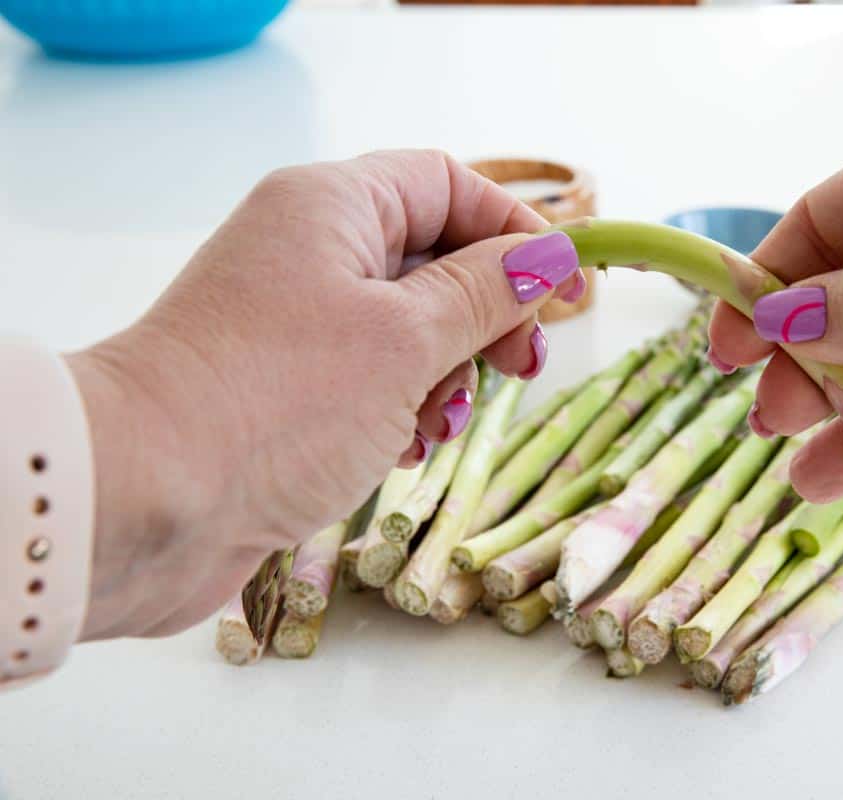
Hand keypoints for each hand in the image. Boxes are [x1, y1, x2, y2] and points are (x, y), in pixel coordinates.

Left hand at [66, 150, 584, 638]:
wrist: (145, 500)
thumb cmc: (278, 400)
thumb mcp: (406, 338)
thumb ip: (486, 292)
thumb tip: (549, 254)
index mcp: (333, 207)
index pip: (448, 185)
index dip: (516, 232)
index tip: (566, 291)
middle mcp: (310, 251)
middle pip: (434, 258)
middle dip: (488, 314)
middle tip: (522, 367)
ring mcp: (295, 321)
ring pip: (409, 326)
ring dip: (448, 371)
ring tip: (442, 419)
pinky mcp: (286, 386)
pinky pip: (373, 377)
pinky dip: (405, 407)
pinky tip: (407, 446)